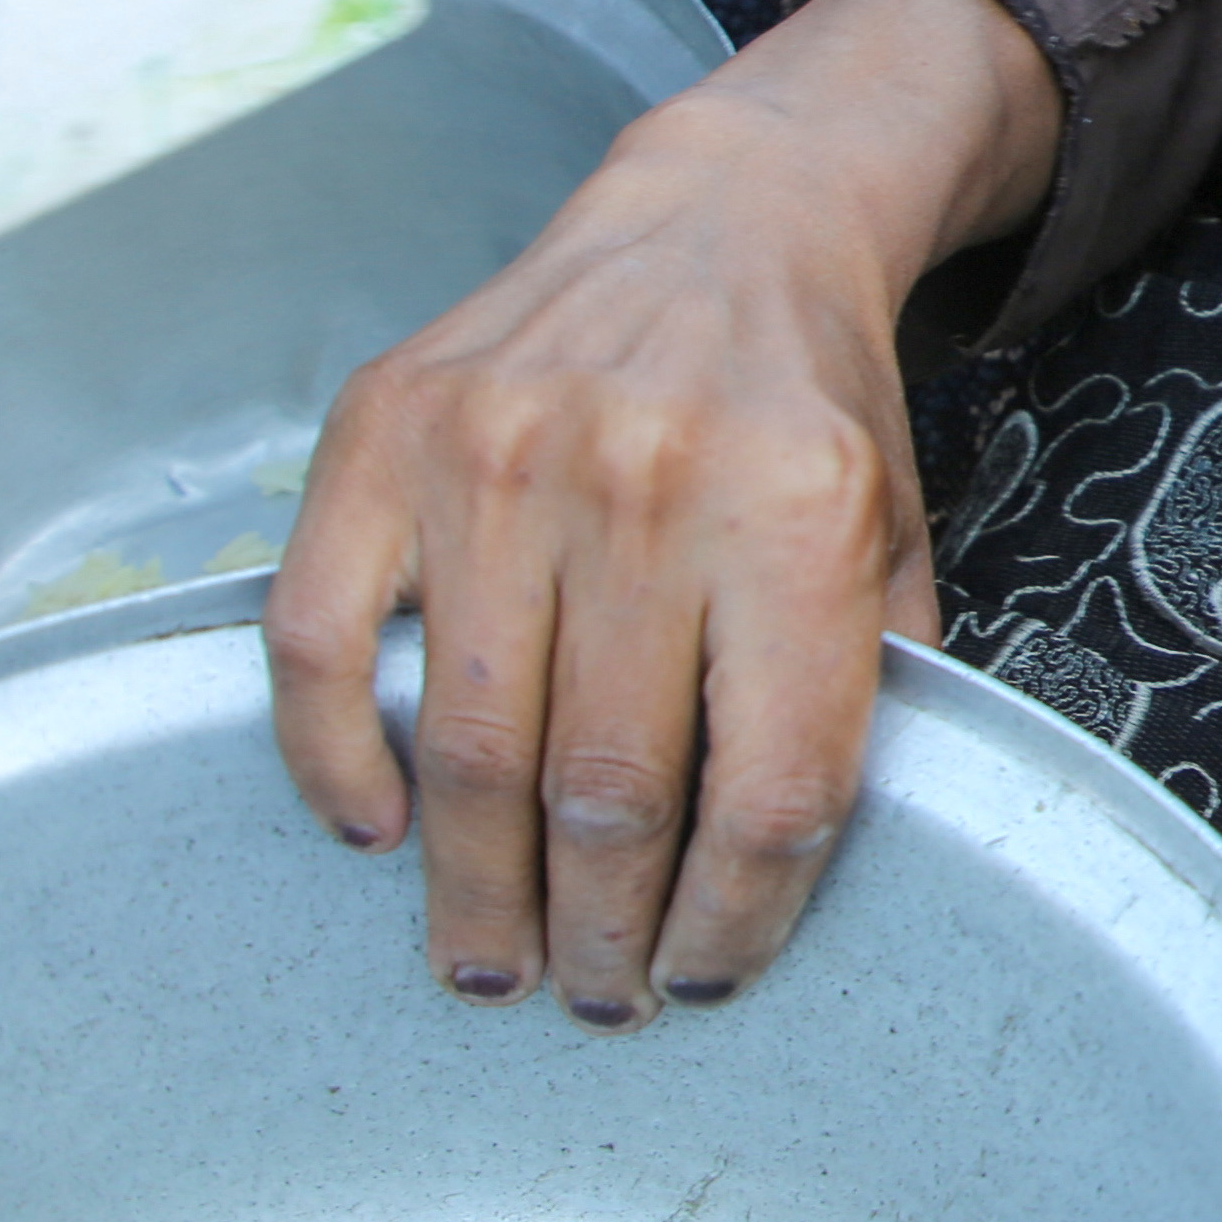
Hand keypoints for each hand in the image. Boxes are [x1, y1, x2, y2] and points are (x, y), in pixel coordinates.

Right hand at [264, 0, 1063, 1024]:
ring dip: (477, 892)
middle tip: (592, 1000)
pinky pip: (325, 640)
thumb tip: (785, 881)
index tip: (704, 980)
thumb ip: (869, 696)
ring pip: (473, 747)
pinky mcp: (384, 431)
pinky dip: (337, 758)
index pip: (765, 792)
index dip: (733, 921)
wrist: (724, 220)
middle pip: (609, 792)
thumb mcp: (896, 539)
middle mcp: (647, 478)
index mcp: (798, 515)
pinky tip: (377, 831)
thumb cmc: (810, 408)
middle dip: (600, 935)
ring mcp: (499, 451)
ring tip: (492, 966)